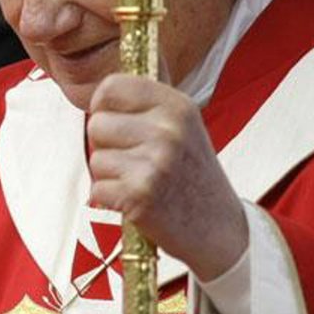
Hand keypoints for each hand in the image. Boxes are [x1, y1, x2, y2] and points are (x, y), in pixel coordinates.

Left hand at [86, 74, 248, 281]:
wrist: (218, 227)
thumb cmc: (191, 174)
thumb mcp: (182, 125)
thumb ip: (146, 104)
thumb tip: (102, 90)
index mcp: (177, 105)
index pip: (112, 86)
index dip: (103, 105)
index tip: (113, 121)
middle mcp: (168, 129)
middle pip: (97, 123)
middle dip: (106, 145)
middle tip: (135, 160)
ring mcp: (155, 162)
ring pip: (95, 158)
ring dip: (109, 175)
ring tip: (140, 180)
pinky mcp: (140, 194)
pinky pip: (97, 188)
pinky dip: (111, 199)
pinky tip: (137, 200)